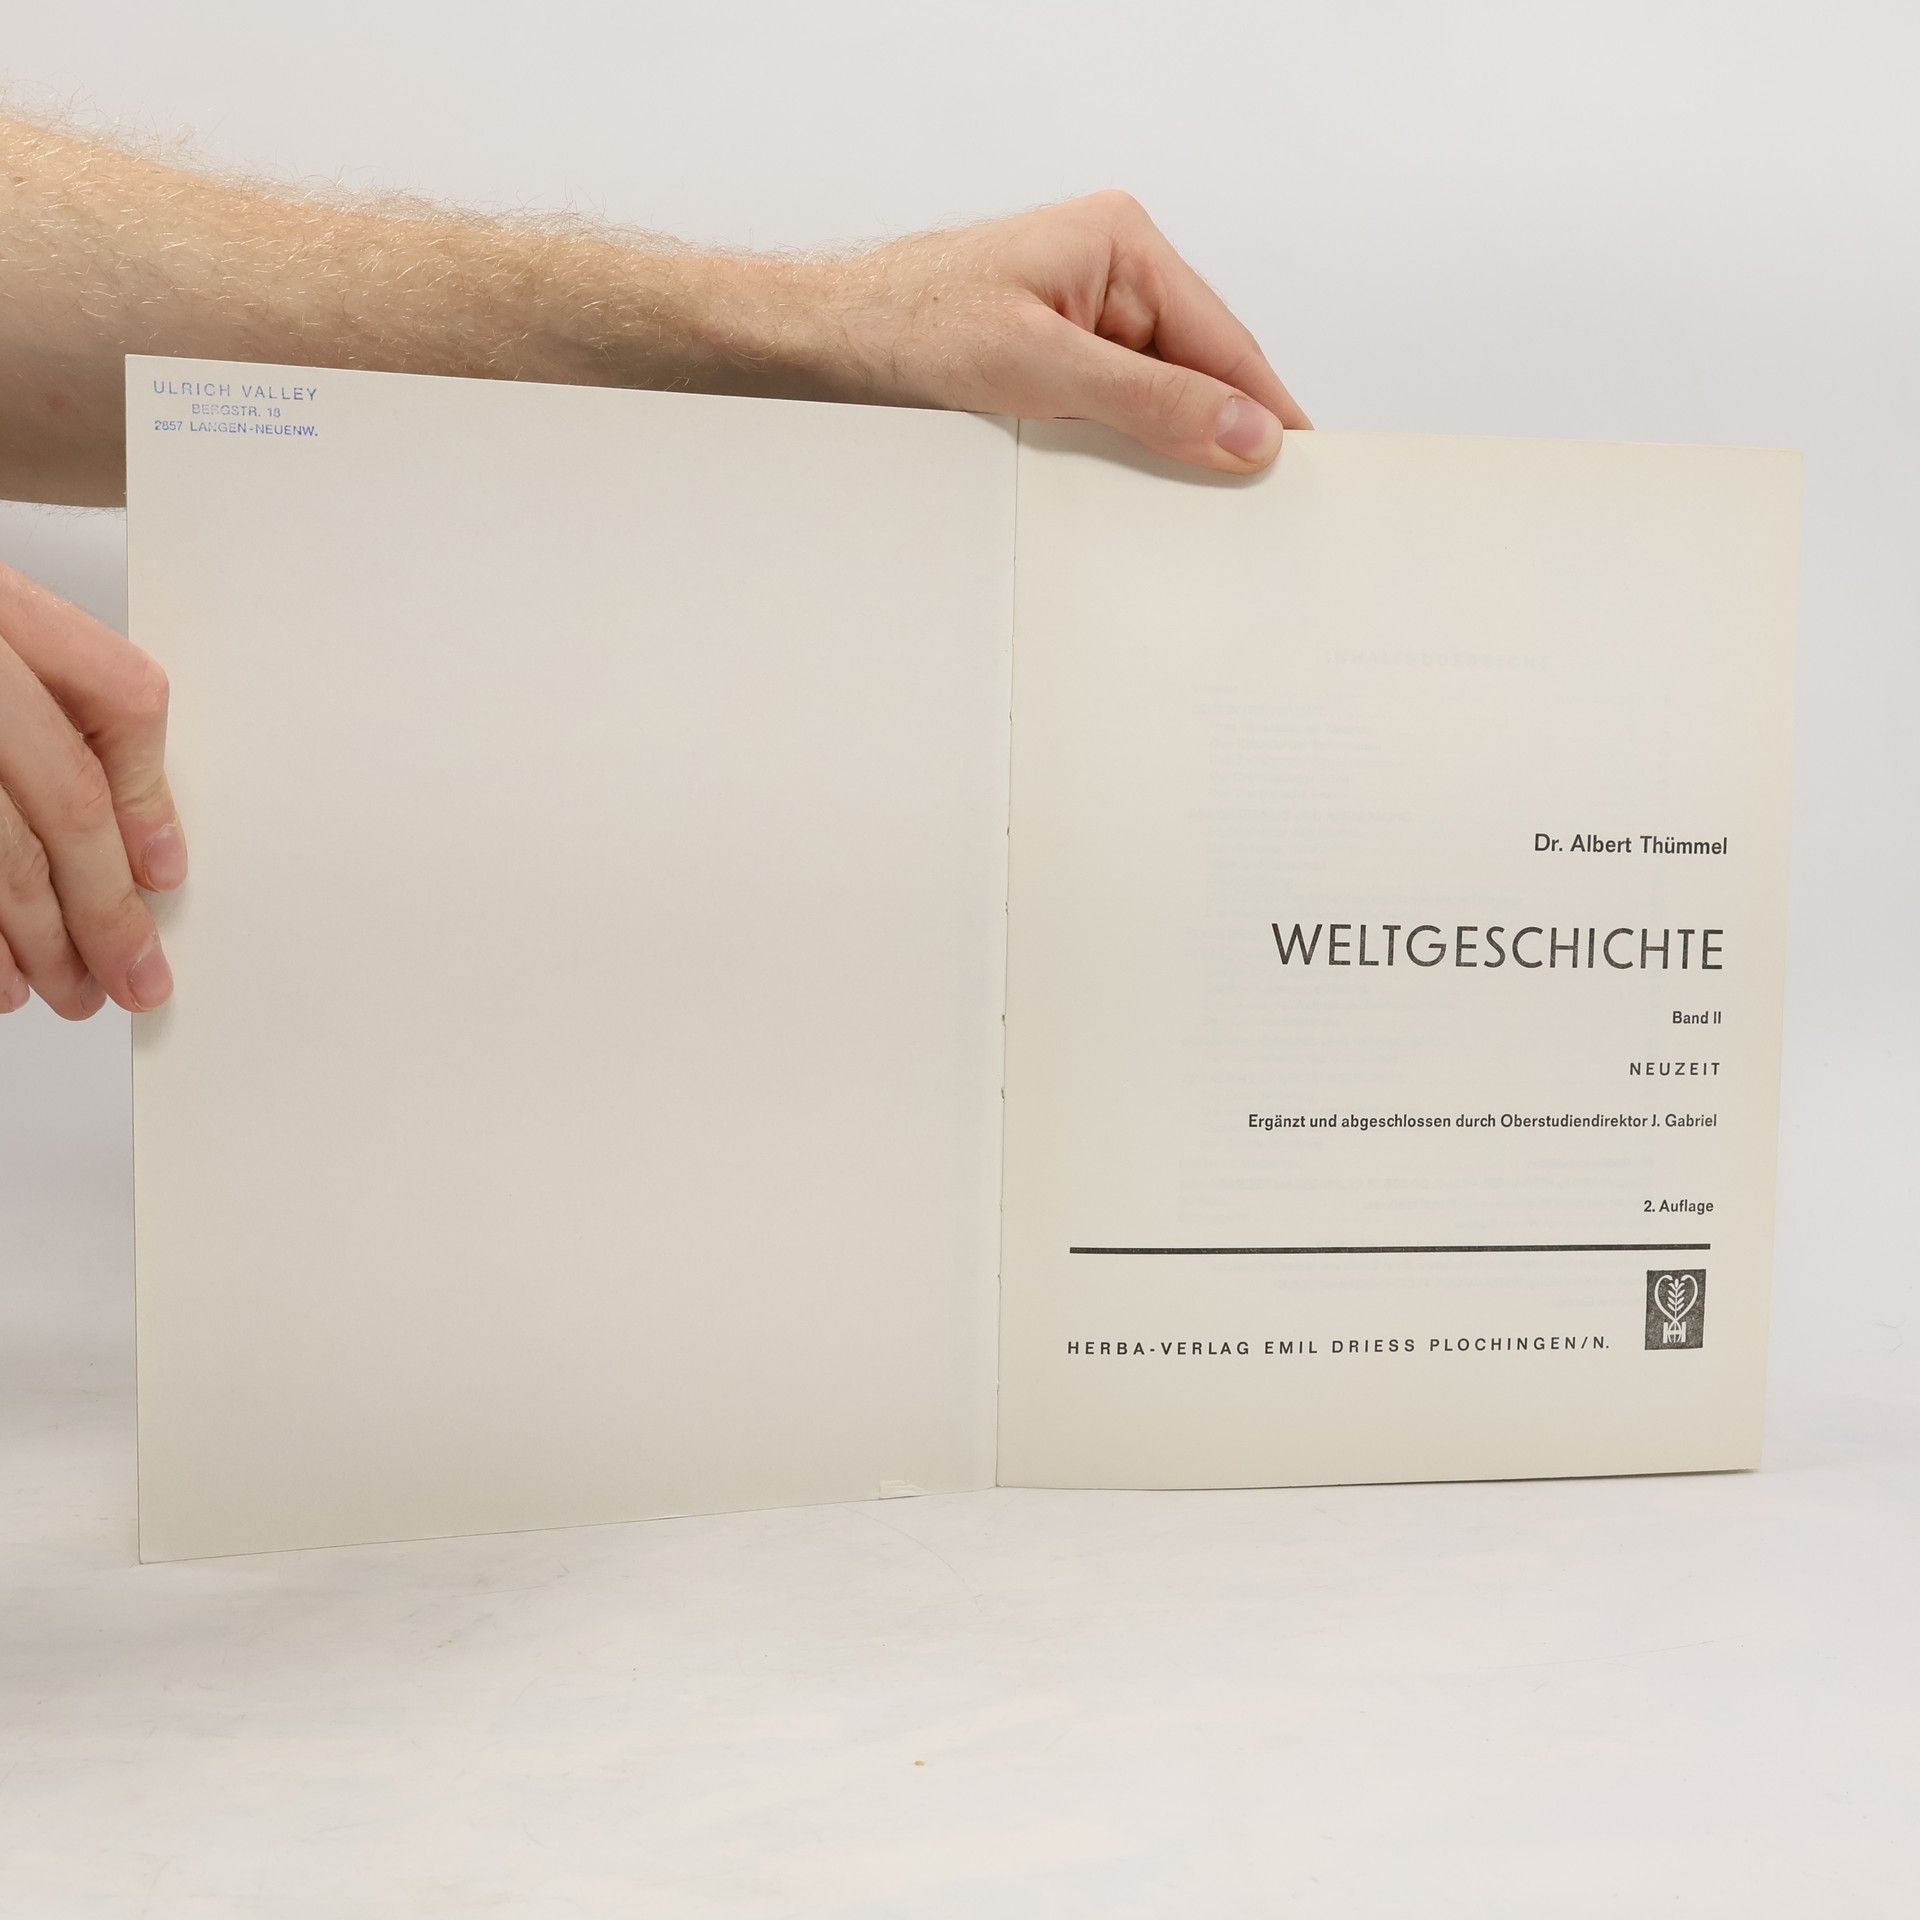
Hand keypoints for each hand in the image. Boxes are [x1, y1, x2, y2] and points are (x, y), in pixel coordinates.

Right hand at [0, 564, 181, 1017]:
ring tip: (67, 988)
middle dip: (104, 906)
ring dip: (37, 938)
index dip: (149, 795)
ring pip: (0, 854)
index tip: (162, 873)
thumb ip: (51, 708)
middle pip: (64, 799)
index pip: (121, 693)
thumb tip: (138, 836)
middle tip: (130, 973)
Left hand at [802, 191, 1309, 472]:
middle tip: (1245, 505)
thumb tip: (1243, 429)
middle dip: (1215, 434)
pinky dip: (1123, 450)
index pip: (1226, 340)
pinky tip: (1121, 486)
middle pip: (1199, 371)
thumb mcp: (1043, 369)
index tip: (1299, 466)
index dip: (1265, 408)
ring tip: (1178, 503)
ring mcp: (1086, 320)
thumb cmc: (910, 323)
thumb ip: (1151, 401)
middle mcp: (1114, 275)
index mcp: (1124, 245)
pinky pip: (1116, 413)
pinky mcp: (1058, 361)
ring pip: (1158, 399)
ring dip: (1163, 448)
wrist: (828, 340)